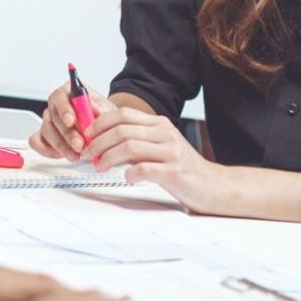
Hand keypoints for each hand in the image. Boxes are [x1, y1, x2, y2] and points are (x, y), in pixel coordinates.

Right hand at [29, 82, 115, 161]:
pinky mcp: (43, 135)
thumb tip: (95, 110)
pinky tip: (62, 154)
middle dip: (67, 134)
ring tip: (76, 155)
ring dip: (61, 146)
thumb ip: (101, 109)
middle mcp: (56, 105)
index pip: (60, 97)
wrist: (101, 127)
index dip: (64, 109)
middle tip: (79, 145)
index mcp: (68, 92)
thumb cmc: (100, 114)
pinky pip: (37, 142)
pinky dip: (48, 150)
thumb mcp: (106, 109)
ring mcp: (48, 120)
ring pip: (47, 131)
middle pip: (54, 117)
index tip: (72, 121)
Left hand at [83, 106, 223, 213]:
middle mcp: (165, 133)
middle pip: (122, 129)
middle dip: (98, 141)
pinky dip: (130, 173)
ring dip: (108, 157)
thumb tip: (104, 139)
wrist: (214, 186)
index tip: (86, 135)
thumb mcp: (160, 146)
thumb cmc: (182, 168)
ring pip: (129, 146)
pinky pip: (145, 168)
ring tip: (100, 167)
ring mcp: (171, 151)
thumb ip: (138, 139)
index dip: (100, 123)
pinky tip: (127, 178)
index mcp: (159, 124)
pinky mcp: (174, 171)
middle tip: (87, 154)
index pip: (123, 114)